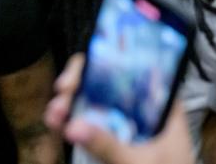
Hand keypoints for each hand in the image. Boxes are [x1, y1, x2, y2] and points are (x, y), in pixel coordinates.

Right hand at [45, 54, 192, 163]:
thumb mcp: (139, 160)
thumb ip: (108, 145)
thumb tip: (72, 127)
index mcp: (162, 101)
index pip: (135, 68)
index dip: (104, 61)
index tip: (80, 70)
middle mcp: (145, 107)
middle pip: (109, 84)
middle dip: (80, 85)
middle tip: (61, 93)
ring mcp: (131, 125)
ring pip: (98, 106)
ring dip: (73, 106)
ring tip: (53, 115)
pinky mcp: (120, 143)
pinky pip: (96, 128)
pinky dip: (77, 126)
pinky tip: (59, 126)